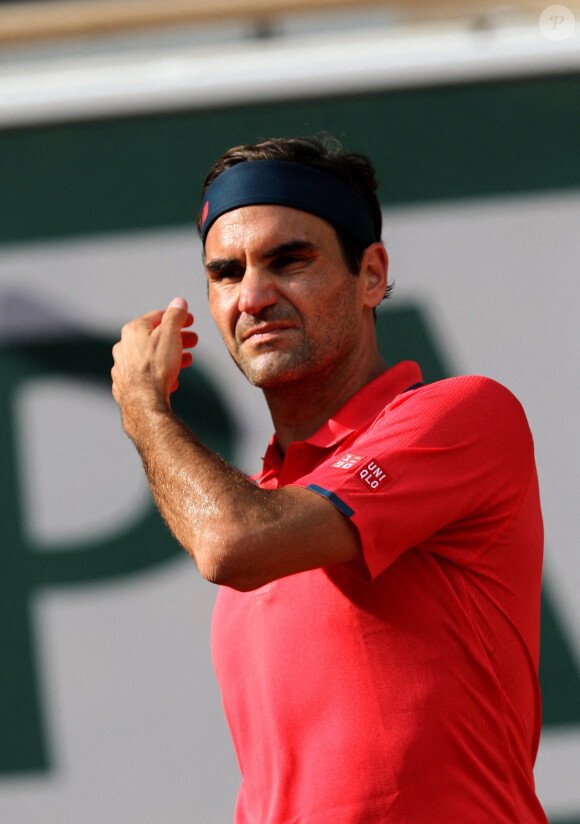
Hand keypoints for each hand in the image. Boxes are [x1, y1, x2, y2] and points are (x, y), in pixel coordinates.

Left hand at [111, 297, 197, 420]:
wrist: (144, 401)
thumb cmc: (157, 366)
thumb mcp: (170, 334)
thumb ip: (175, 316)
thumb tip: (178, 302)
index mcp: (133, 329)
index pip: (158, 316)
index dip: (177, 317)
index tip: (191, 321)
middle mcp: (123, 346)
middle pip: (154, 338)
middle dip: (176, 338)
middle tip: (193, 341)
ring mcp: (122, 367)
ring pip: (150, 357)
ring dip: (170, 357)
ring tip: (186, 361)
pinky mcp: (124, 386)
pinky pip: (145, 376)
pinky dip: (159, 374)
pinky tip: (171, 380)